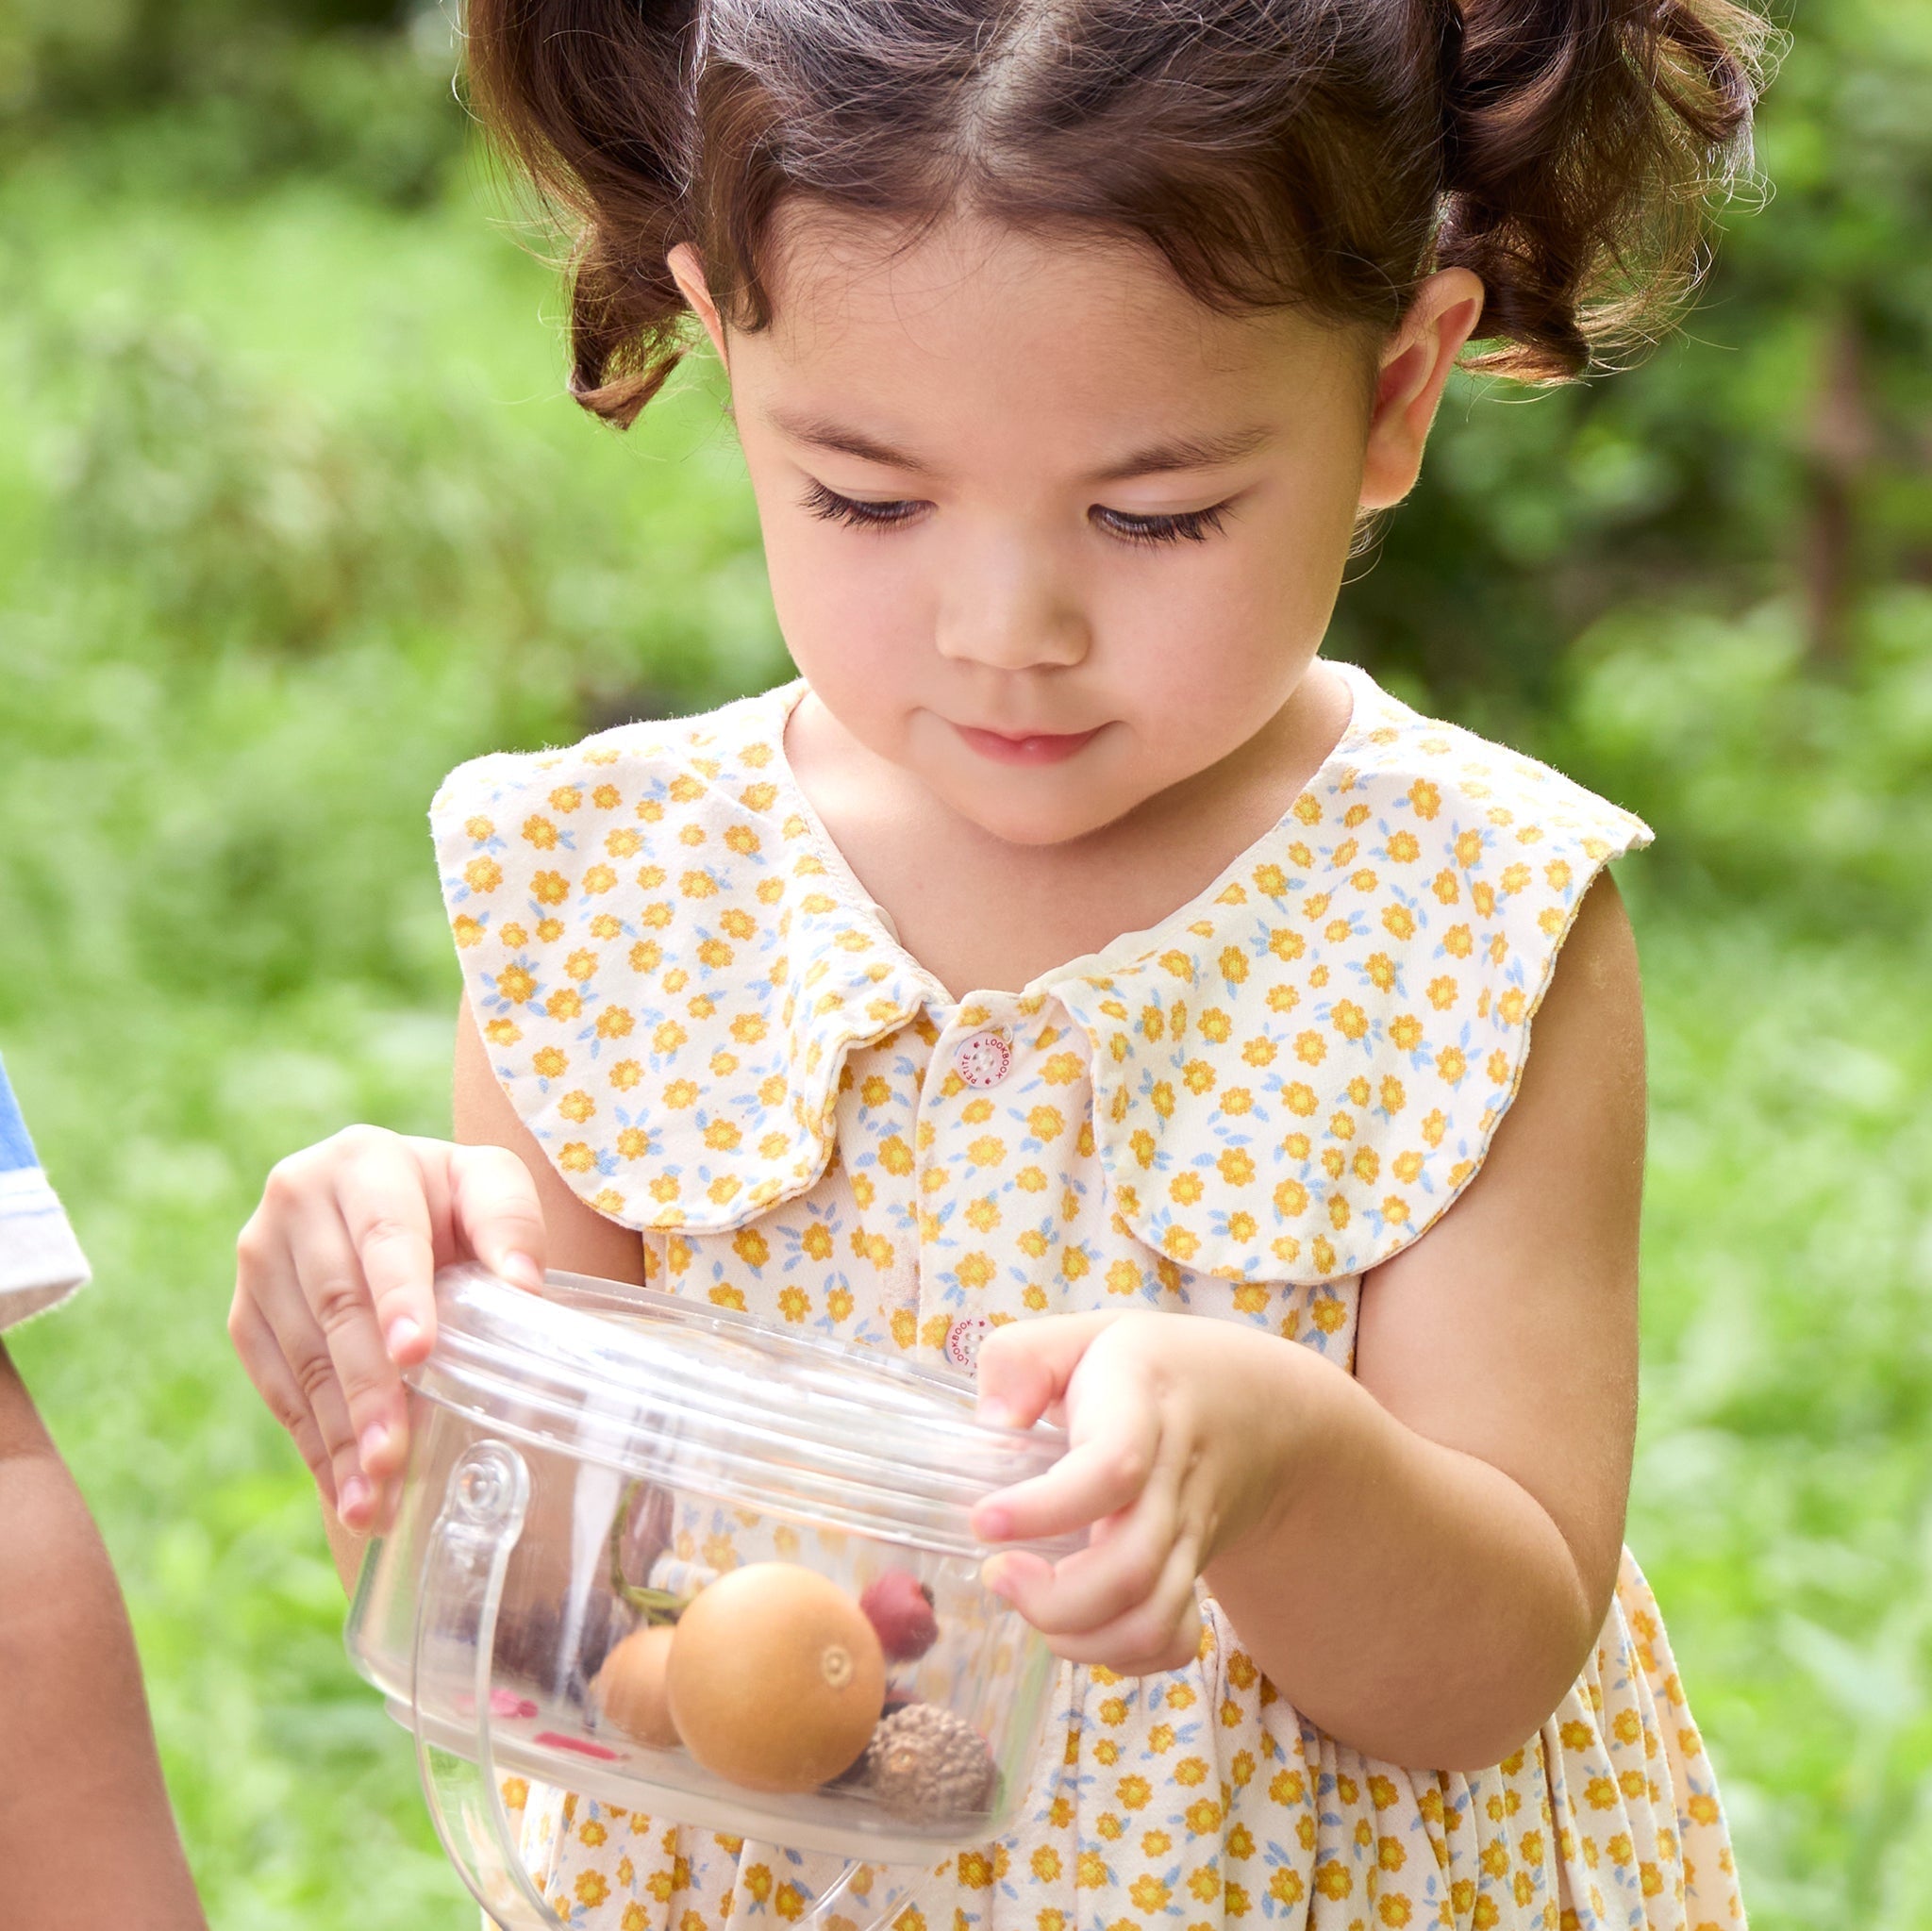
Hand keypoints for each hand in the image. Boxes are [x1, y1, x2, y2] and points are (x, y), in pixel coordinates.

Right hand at [229, 1126, 546, 1534]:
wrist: (388, 1201)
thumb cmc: (452, 1199)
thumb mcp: (490, 1184)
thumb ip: (509, 1224)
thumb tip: (524, 1288)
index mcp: (363, 1161)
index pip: (384, 1234)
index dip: (399, 1295)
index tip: (416, 1353)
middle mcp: (296, 1202)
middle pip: (337, 1306)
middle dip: (367, 1389)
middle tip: (392, 1456)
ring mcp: (260, 1260)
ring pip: (302, 1357)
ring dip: (337, 1434)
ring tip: (371, 1500)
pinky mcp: (244, 1312)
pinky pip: (277, 1386)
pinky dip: (314, 1444)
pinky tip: (344, 1492)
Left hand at [967, 1311, 1299, 1675]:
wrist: (1257, 1407)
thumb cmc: (1150, 1369)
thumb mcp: (1086, 1334)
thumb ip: (1023, 1360)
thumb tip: (992, 1420)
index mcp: (1142, 1406)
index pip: (1110, 1467)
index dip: (1044, 1508)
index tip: (984, 1520)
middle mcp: (1174, 1480)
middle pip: (1131, 1568)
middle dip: (1052, 1597)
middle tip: (997, 1572)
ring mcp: (1190, 1536)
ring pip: (1151, 1620)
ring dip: (1078, 1636)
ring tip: (1026, 1601)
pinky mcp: (1193, 1575)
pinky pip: (1172, 1641)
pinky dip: (1120, 1656)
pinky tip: (1077, 1625)